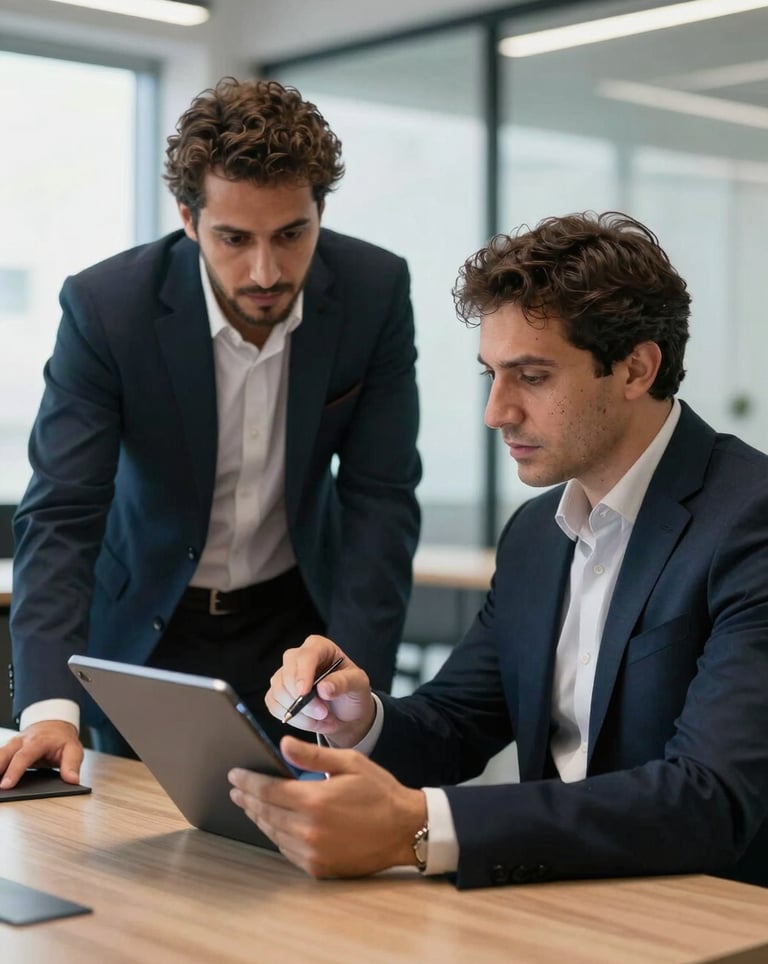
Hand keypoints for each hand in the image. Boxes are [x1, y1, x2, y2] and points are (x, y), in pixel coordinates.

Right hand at [0, 721, 82, 788]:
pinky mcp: (8, 750)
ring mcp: (13, 744)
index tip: (6, 785)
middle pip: (4, 754)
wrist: (56, 725)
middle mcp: (22, 741)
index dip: (14, 771)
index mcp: (39, 740)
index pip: (24, 756)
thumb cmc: (63, 739)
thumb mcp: (74, 749)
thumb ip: (72, 765)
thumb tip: (72, 780)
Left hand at [228, 735, 426, 878]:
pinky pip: (287, 850)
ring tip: (249, 804)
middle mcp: (309, 830)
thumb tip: (282, 744)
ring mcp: (312, 853)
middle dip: (247, 798)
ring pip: (273, 833)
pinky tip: (273, 824)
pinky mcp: (318, 868)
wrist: (405, 830)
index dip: (247, 781)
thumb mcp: (350, 763)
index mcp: (315, 801)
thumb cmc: (380, 791)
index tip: (234, 774)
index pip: (267, 790)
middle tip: (236, 788)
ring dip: (258, 817)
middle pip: (265, 812)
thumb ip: (312, 756)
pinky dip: (276, 835)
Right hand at [265, 635, 375, 747]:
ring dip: (300, 713)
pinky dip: (292, 719)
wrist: (346, 711)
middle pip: (287, 674)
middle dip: (303, 699)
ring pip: (278, 692)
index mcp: (319, 647)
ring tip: (323, 719)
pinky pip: (274, 706)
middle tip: (324, 713)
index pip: (306, 655)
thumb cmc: (352, 691)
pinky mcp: (277, 693)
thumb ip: (344, 683)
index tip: (304, 693)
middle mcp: (298, 657)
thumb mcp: (358, 684)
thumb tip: (324, 688)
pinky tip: (311, 722)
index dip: (302, 674)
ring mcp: (285, 675)